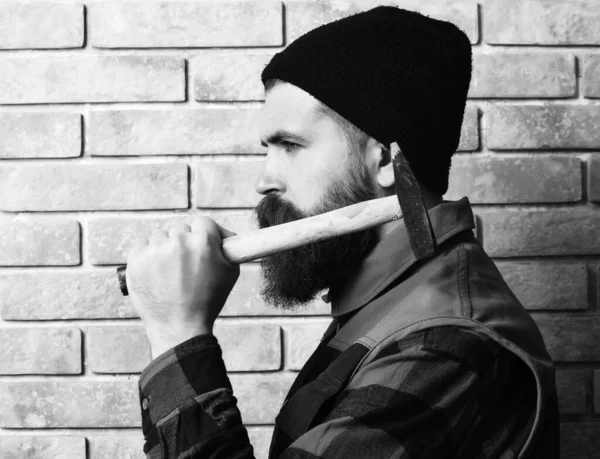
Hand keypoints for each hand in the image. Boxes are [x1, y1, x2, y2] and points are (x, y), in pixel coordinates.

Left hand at [126, 218, 239, 357]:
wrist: (180, 327)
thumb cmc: (207, 301)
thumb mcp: (230, 272)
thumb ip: (228, 248)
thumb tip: (224, 235)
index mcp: (203, 242)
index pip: (203, 223)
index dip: (204, 234)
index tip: (203, 244)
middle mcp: (178, 242)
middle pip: (181, 229)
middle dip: (185, 243)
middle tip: (186, 263)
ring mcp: (155, 251)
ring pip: (160, 237)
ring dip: (165, 249)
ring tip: (170, 272)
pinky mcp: (135, 261)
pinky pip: (141, 246)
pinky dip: (147, 255)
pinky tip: (155, 272)